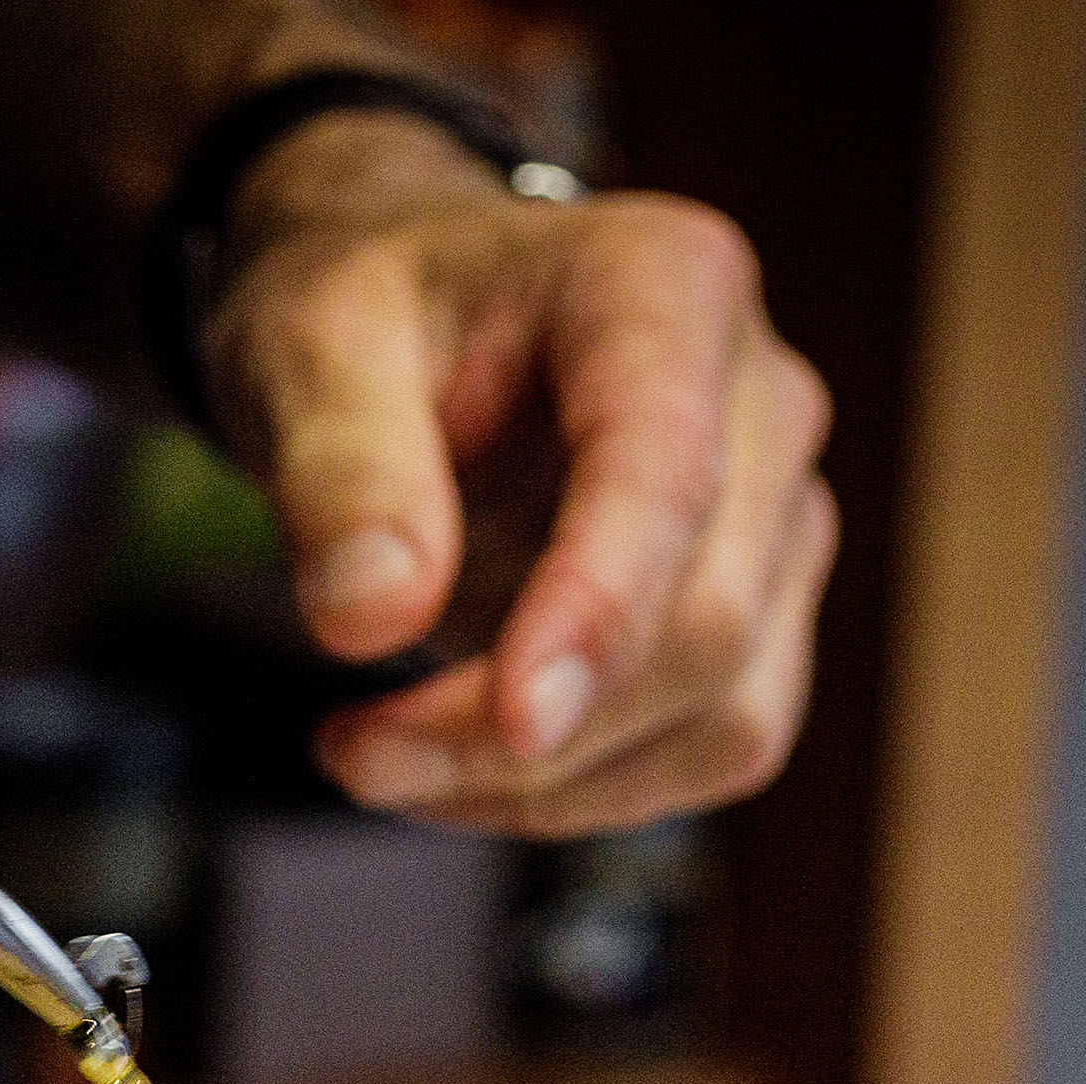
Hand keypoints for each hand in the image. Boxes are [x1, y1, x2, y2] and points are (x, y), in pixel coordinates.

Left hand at [205, 112, 834, 834]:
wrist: (412, 332)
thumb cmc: (374, 321)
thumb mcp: (307, 349)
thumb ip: (339, 470)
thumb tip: (371, 619)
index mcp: (664, 287)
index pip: (666, 473)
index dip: (600, 611)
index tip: (515, 726)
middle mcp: (762, 400)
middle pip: (705, 623)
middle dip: (525, 733)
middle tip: (351, 752)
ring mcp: (778, 518)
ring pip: (722, 717)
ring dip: (549, 787)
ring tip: (382, 760)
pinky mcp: (763, 617)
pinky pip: (709, 753)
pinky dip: (580, 794)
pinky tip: (458, 769)